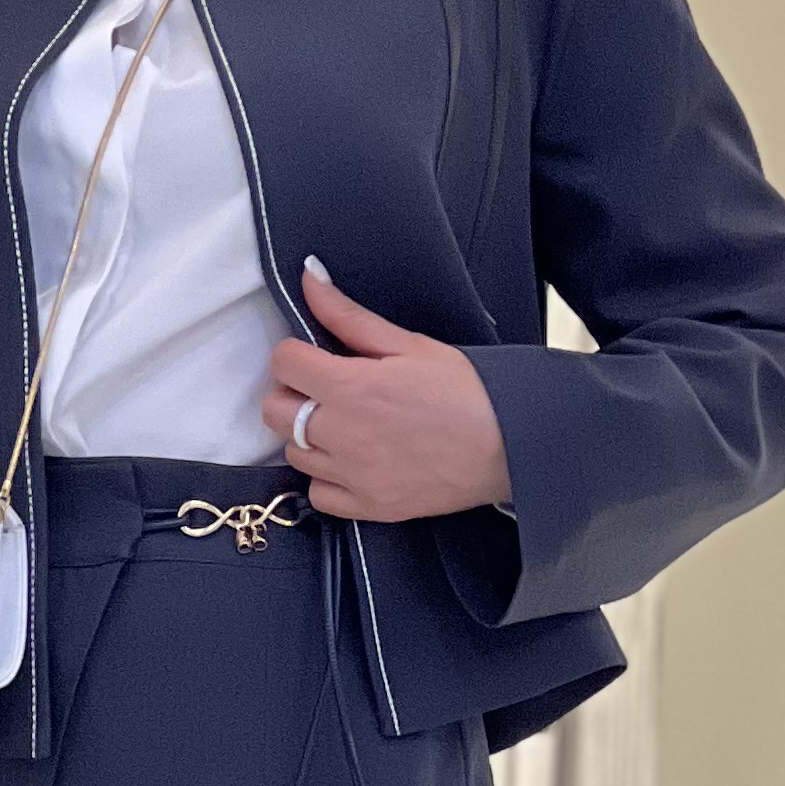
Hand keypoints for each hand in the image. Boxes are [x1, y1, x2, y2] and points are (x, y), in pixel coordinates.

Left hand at [260, 257, 512, 519]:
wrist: (510, 445)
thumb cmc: (467, 392)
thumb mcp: (409, 344)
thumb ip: (349, 316)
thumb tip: (309, 279)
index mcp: (350, 386)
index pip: (283, 363)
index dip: (296, 354)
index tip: (315, 357)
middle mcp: (341, 433)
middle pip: (274, 411)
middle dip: (293, 394)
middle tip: (326, 389)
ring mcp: (352, 474)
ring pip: (293, 452)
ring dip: (309, 435)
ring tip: (344, 424)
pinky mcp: (367, 506)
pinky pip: (318, 494)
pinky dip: (326, 478)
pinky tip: (351, 461)